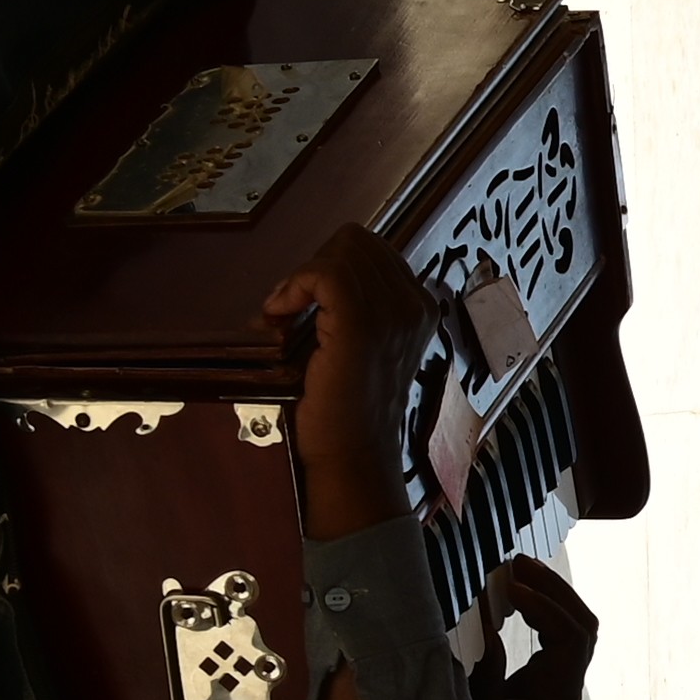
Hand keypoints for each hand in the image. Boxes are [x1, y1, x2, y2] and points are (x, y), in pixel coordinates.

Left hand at [261, 224, 431, 534]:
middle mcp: (415, 305)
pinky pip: (324, 274)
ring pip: (340, 252)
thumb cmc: (348, 412)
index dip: (329, 267)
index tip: (304, 305)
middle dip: (314, 267)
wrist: (353, 458)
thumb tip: (307, 281)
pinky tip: (279, 316)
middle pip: (355, 241)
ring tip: (283, 315)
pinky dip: (293, 287)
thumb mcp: (361, 349)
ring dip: (299, 278)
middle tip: (291, 309)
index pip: (370, 250)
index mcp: (420, 309)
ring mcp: (392, 315)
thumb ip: (352, 311)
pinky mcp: (362, 327)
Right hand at [476, 557, 601, 699]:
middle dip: (555, 591)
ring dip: (551, 602)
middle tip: (518, 563)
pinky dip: (540, 620)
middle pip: (583, 629)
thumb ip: (484, 671)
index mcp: (556, 699)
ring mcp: (560, 694)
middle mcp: (567, 694)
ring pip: (575, 636)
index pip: (571, 637)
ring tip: (516, 574)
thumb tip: (487, 625)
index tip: (509, 584)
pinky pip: (556, 647)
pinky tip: (513, 603)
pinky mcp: (547, 694)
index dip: (545, 604)